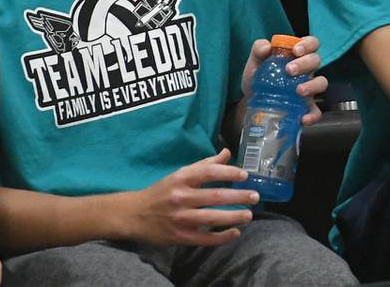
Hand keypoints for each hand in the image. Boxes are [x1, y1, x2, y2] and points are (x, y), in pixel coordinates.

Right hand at [127, 150, 255, 247]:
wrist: (133, 215)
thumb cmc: (162, 192)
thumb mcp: (180, 174)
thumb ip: (204, 165)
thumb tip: (227, 152)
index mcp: (181, 178)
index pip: (208, 172)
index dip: (228, 172)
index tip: (244, 176)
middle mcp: (180, 197)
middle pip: (214, 196)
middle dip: (237, 196)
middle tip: (255, 196)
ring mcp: (180, 218)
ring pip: (211, 218)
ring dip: (233, 217)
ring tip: (249, 215)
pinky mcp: (179, 237)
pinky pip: (204, 238)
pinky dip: (221, 237)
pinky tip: (234, 233)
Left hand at [240, 36, 327, 125]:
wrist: (250, 103)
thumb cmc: (257, 78)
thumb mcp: (254, 63)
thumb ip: (258, 50)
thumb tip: (266, 47)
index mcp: (297, 56)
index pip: (312, 43)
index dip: (308, 44)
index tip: (296, 50)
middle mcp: (307, 70)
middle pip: (316, 60)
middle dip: (304, 64)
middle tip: (289, 70)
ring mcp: (308, 89)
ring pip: (321, 82)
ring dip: (312, 85)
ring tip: (299, 91)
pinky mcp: (305, 108)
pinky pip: (316, 111)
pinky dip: (312, 114)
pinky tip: (303, 118)